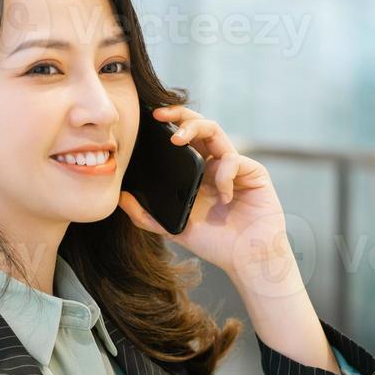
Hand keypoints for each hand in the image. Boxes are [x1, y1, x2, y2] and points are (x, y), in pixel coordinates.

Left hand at [117, 105, 292, 280]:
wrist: (247, 259)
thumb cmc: (215, 244)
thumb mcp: (174, 228)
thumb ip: (146, 215)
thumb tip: (120, 199)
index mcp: (198, 172)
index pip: (183, 138)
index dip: (168, 124)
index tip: (148, 119)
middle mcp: (216, 163)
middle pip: (199, 125)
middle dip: (179, 114)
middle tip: (160, 116)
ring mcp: (235, 166)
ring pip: (215, 131)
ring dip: (195, 128)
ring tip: (177, 139)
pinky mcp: (254, 172)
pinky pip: (233, 160)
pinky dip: (223, 176)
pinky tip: (223, 198)